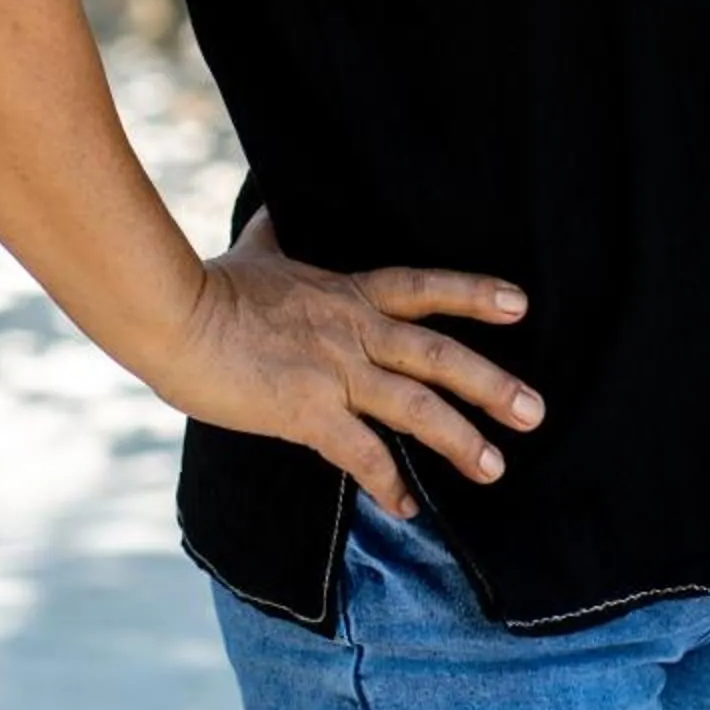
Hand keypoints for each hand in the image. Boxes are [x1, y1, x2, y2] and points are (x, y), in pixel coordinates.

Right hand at [156, 206, 545, 518]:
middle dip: (490, 383)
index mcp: (346, 293)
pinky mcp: (307, 410)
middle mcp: (353, 330)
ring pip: (415, 405)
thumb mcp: (256, 250)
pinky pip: (361, 453)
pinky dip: (389, 482)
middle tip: (535, 410)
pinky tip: (408, 507)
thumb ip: (275, 233)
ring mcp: (334, 370)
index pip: (422, 288)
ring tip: (495, 467)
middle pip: (437, 355)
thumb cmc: (210, 285)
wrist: (174, 314)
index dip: (473, 294)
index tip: (520, 303)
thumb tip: (271, 202)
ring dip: (460, 439)